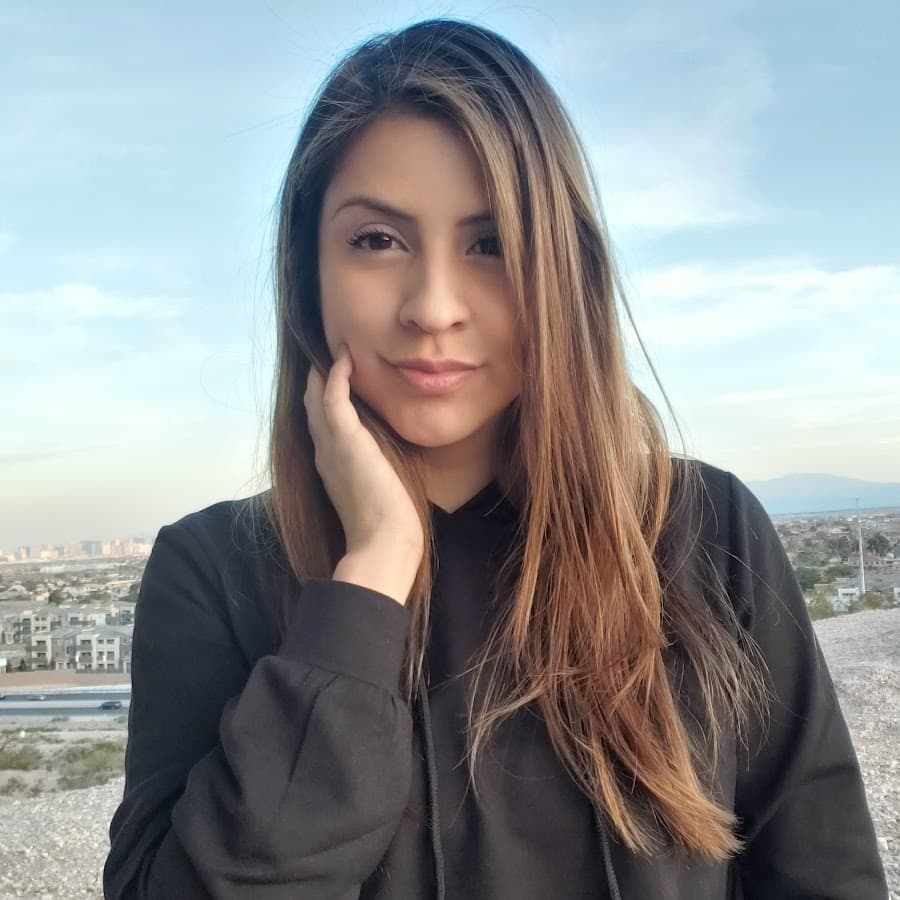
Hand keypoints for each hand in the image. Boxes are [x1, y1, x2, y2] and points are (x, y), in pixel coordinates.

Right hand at [304, 344, 424, 560]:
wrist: (383, 542)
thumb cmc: (387, 523)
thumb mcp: (378, 488)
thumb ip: (376, 470)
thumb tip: (390, 464)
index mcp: (331, 466)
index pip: (322, 425)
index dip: (323, 400)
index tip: (333, 378)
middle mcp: (324, 453)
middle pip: (312, 407)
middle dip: (317, 381)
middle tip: (327, 353)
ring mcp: (330, 446)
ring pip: (316, 399)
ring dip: (323, 372)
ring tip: (335, 348)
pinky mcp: (344, 441)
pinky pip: (332, 398)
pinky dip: (336, 376)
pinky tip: (344, 359)